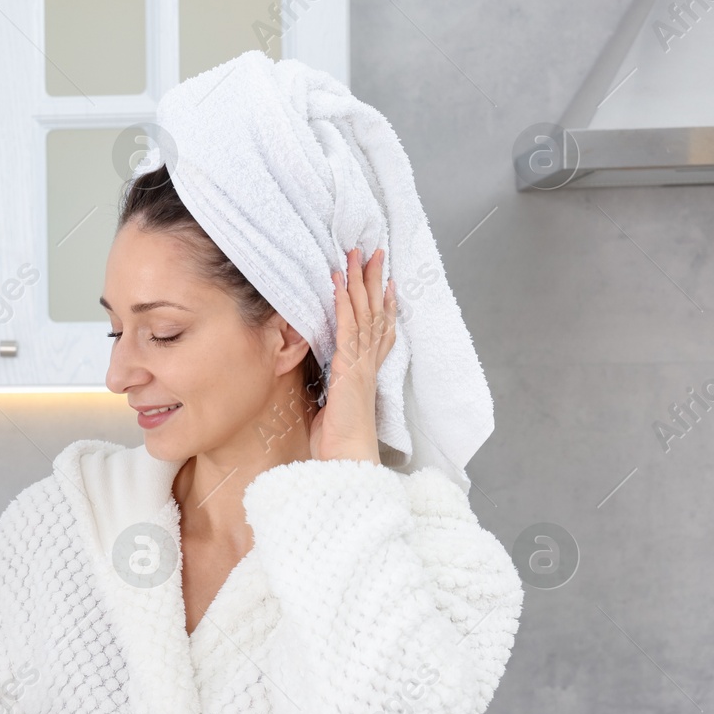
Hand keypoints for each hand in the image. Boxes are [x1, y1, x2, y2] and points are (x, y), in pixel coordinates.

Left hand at [309, 247, 396, 463]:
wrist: (348, 460)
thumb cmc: (340, 443)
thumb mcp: (335, 409)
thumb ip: (335, 391)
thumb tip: (329, 386)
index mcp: (366, 373)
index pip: (378, 331)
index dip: (382, 304)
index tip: (384, 282)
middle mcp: (368, 364)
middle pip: (375, 313)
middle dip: (374, 281)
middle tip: (374, 253)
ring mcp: (361, 364)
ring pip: (364, 313)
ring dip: (359, 282)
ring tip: (357, 255)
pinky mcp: (350, 367)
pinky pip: (347, 328)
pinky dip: (343, 303)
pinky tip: (338, 283)